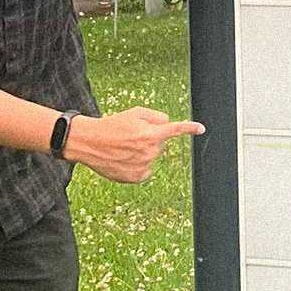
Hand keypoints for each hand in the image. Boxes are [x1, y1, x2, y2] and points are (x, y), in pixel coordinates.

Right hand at [64, 106, 202, 183]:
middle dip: (149, 139)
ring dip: (142, 152)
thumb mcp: (133, 113)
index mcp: (150, 134)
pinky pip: (146, 170)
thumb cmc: (112, 125)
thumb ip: (155, 116)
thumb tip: (167, 124)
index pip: (175, 130)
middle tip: (130, 136)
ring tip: (123, 148)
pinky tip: (124, 159)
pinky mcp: (136, 177)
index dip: (189, 128)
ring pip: (152, 157)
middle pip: (159, 144)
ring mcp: (143, 166)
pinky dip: (138, 165)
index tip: (201, 128)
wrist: (89, 142)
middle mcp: (149, 151)